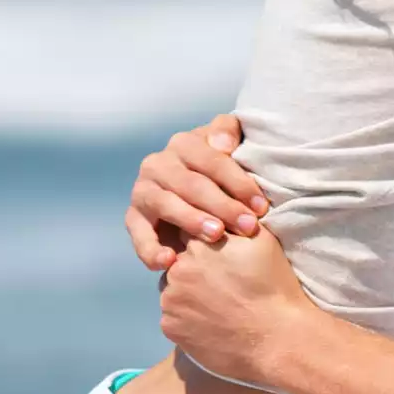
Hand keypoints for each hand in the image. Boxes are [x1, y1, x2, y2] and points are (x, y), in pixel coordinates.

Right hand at [125, 114, 270, 270]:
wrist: (194, 196)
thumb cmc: (219, 171)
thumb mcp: (228, 145)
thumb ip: (228, 131)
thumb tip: (222, 144)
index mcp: (183, 143)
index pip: (212, 160)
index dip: (238, 182)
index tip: (260, 206)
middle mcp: (158, 163)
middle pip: (192, 184)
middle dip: (222, 206)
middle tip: (248, 227)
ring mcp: (142, 190)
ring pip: (166, 204)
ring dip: (192, 221)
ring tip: (216, 236)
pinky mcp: (133, 218)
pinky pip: (139, 235)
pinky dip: (151, 250)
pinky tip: (169, 262)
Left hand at [159, 230, 310, 385]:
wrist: (276, 338)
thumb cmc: (273, 287)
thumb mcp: (261, 241)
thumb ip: (234, 222)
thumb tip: (223, 214)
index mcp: (198, 244)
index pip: (188, 233)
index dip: (203, 243)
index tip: (216, 256)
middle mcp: (177, 269)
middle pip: (177, 263)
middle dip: (192, 270)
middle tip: (219, 284)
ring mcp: (170, 300)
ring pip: (173, 291)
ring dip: (186, 294)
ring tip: (215, 305)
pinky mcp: (170, 328)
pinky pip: (173, 318)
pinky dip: (186, 319)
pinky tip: (209, 323)